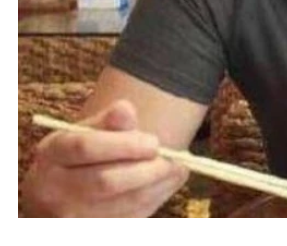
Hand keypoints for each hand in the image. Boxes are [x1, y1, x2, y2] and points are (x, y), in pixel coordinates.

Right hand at [20, 100, 188, 216]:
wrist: (63, 186)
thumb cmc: (84, 151)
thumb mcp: (90, 129)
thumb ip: (110, 120)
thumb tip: (125, 110)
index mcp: (52, 153)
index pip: (85, 147)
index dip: (125, 145)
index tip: (155, 142)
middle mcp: (53, 188)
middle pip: (105, 181)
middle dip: (147, 170)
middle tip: (172, 160)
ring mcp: (69, 215)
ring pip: (121, 204)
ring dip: (157, 187)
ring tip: (178, 169)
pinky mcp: (89, 231)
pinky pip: (128, 218)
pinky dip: (154, 201)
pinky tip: (168, 184)